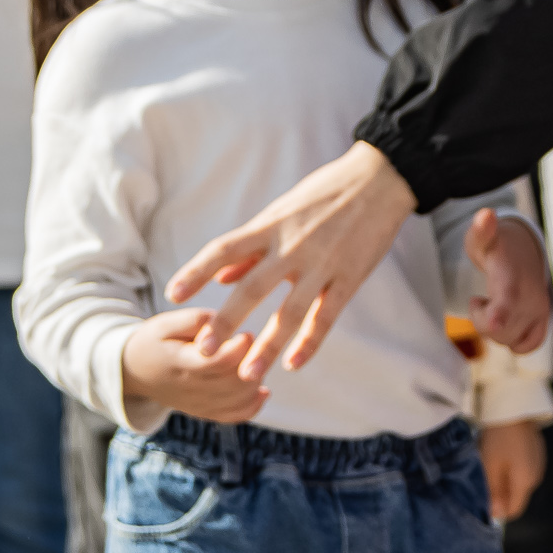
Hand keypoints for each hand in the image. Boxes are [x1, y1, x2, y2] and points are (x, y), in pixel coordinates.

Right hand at [120, 307, 269, 423]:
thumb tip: (223, 321)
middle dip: (251, 363)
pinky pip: (234, 416)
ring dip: (255, 380)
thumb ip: (196, 320)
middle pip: (233, 383)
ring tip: (253, 360)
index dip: (239, 349)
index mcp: (181, 364)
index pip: (218, 363)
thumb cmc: (155, 341)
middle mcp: (191, 389)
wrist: (135, 372)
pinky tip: (262, 390)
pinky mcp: (205, 413)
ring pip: (238, 400)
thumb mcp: (166, 322)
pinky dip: (253, 405)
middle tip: (253, 346)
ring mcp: (199, 405)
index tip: (246, 333)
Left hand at [167, 140, 417, 379]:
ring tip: (248, 373)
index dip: (197, 271)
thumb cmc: (325, 193)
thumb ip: (253, 246)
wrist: (380, 179)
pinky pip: (326, 316)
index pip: (224, 249)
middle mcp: (292, 246)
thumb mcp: (283, 210)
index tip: (172, 293)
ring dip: (268, 345)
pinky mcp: (349, 277)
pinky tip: (294, 364)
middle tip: (204, 351)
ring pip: (290, 311)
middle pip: (252, 288)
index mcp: (271, 225)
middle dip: (226, 321)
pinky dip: (310, 342)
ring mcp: (322, 263)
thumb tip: (221, 276)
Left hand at [465, 208, 552, 353]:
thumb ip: (480, 230)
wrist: (522, 251)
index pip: (507, 300)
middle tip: (480, 300)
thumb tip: (486, 214)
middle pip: (498, 330)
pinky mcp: (543, 320)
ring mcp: (539, 310)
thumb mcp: (481, 238)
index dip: (498, 314)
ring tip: (493, 305)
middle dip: (481, 320)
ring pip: (510, 341)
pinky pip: (529, 345)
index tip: (493, 322)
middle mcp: (529, 297)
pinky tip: (506, 322)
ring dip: (495, 329)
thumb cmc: (495, 247)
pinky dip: (514, 341)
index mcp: (511, 278)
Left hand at [479, 419, 546, 521]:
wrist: (514, 407)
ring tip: (494, 461)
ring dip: (506, 479)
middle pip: (517, 496)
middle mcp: (536, 476)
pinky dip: (513, 467)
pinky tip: (503, 452)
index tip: (484, 500)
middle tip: (486, 475)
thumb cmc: (500, 436)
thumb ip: (494, 493)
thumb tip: (495, 514)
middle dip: (501, 492)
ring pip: (520, 482)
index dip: (499, 510)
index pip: (514, 510)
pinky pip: (524, 469)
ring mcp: (539, 464)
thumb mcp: (490, 466)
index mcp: (526, 482)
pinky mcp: (537, 454)